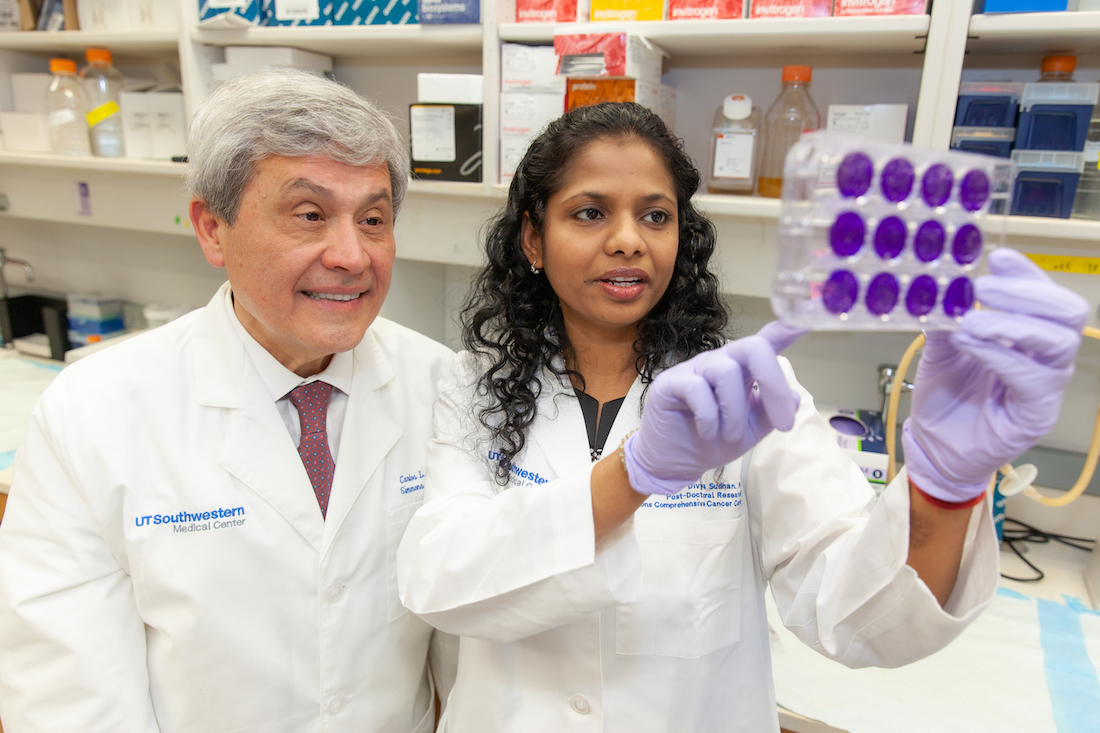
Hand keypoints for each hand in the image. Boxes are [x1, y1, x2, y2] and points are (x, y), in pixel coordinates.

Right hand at [623, 321, 806, 495]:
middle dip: (774, 383)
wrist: (675, 461)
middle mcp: (720, 362)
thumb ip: (771, 413)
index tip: (808, 321)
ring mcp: (694, 369)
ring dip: (735, 413)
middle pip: (753, 347)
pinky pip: (697, 389)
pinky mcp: (670, 382)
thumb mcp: (751, 430)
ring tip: (730, 436)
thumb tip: (795, 398)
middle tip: (783, 423)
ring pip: (726, 372)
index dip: (787, 329)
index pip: (766, 343)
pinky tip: (706, 432)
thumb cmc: (713, 440)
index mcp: (742, 370)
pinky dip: (709, 417)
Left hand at [903, 248, 1088, 502]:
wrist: (936, 445)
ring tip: (971, 322)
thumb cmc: (946, 397)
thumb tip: (936, 288)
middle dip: (1027, 293)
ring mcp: (1046, 383)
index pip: (1043, 295)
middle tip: (982, 289)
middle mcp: (1044, 355)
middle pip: (1067, 312)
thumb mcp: (939, 349)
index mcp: (1026, 333)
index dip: (1026, 273)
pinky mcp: (1037, 412)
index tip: (997, 257)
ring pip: (1058, 341)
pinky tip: (970, 345)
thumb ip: (944, 320)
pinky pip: (1032, 377)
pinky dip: (999, 355)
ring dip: (1012, 324)